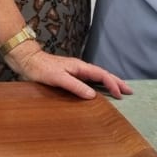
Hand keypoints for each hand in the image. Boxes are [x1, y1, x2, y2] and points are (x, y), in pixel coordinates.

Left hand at [7, 42, 132, 99]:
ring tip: (118, 91)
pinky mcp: (68, 75)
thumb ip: (75, 86)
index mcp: (79, 67)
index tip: (121, 94)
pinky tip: (97, 90)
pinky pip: (88, 80)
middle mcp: (79, 68)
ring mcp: (74, 71)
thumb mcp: (58, 78)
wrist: (26, 60)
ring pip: (96, 77)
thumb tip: (93, 95)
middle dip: (116, 82)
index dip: (113, 84)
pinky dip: (97, 85)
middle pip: (102, 74)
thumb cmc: (40, 68)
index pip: (102, 75)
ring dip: (108, 83)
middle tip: (129, 91)